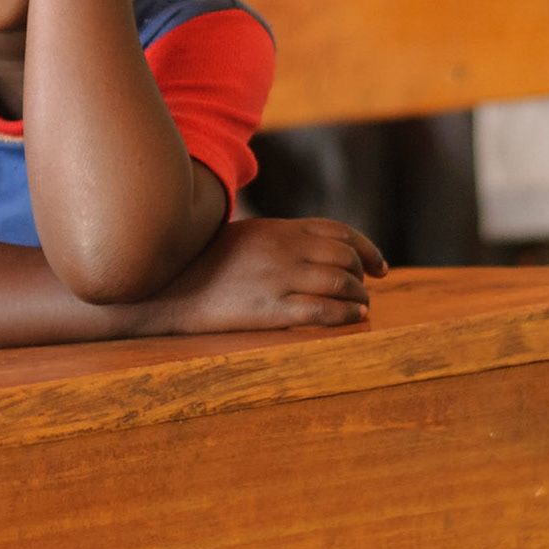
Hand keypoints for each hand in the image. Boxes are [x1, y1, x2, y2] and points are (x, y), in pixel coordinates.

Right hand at [152, 217, 388, 335]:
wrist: (169, 289)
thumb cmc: (204, 264)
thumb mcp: (243, 237)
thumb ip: (278, 238)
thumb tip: (312, 248)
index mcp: (277, 229)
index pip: (339, 232)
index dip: (366, 249)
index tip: (379, 267)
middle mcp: (283, 250)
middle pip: (345, 258)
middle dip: (364, 275)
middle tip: (366, 290)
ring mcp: (278, 279)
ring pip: (342, 284)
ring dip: (360, 297)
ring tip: (362, 307)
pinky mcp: (271, 309)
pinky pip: (324, 311)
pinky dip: (348, 315)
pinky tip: (355, 319)